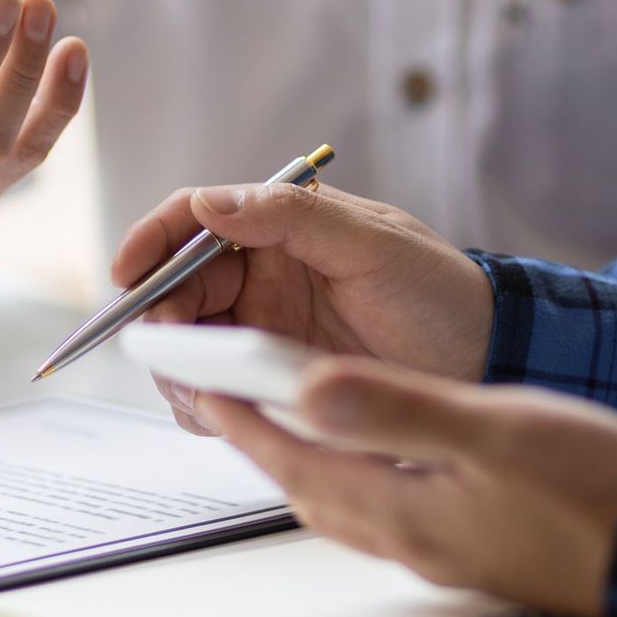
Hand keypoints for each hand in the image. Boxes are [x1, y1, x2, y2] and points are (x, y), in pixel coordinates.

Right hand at [109, 183, 492, 432]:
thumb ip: (292, 216)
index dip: (150, 243)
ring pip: (186, 345)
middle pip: (175, 289)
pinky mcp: (272, 381)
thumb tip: (210, 204)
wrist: (488, 359)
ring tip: (204, 389)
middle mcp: (262, 276)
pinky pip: (216, 393)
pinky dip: (206, 404)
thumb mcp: (374, 244)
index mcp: (279, 227)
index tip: (127, 274)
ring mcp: (264, 330)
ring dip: (178, 367)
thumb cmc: (441, 291)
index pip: (191, 221)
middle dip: (159, 318)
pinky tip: (227, 413)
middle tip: (171, 350)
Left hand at [204, 360, 616, 616]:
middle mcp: (413, 540)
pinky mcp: (478, 549)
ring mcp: (446, 552)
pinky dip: (364, 477)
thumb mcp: (493, 430)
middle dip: (265, 445)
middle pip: (311, 489)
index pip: (296, 459)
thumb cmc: (594, 492)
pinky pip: (391, 511)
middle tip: (233, 400)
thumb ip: (399, 407)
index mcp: (404, 509)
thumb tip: (310, 388)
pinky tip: (384, 456)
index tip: (205, 384)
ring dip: (312, 463)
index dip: (245, 420)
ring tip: (294, 419)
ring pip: (349, 505)